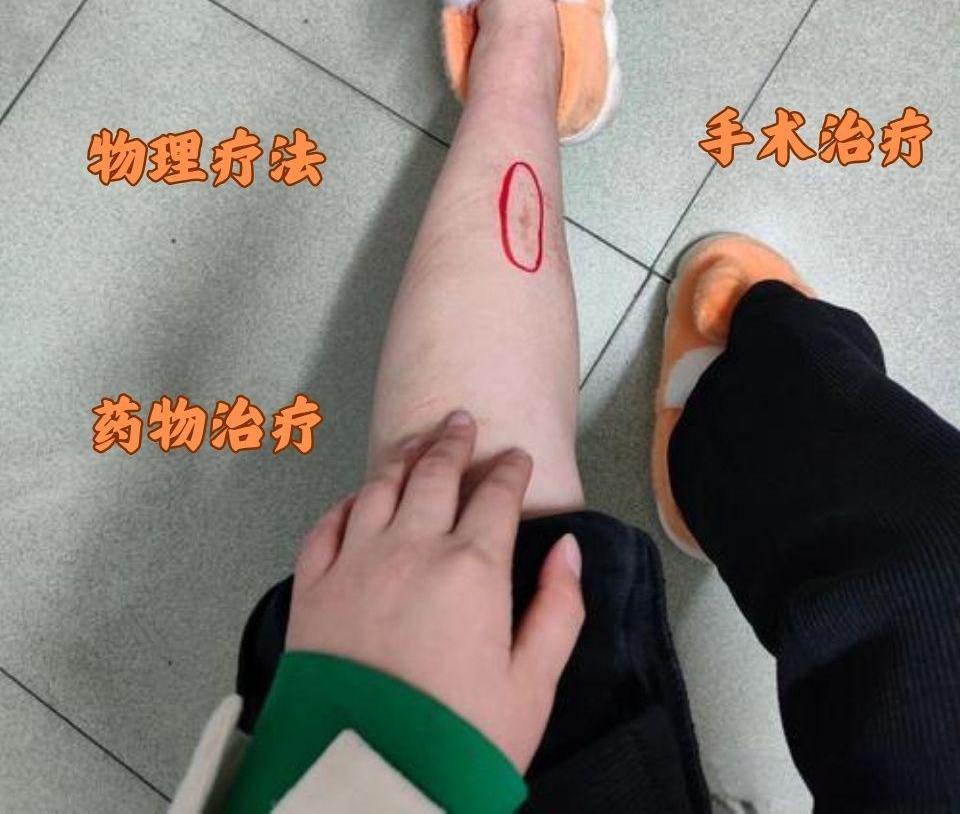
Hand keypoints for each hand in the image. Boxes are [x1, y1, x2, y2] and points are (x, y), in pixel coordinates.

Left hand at [286, 410, 584, 770]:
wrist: (369, 783)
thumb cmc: (456, 743)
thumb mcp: (532, 688)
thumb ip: (558, 609)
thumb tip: (568, 550)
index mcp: (472, 569)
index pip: (495, 496)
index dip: (509, 471)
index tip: (516, 458)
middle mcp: (412, 550)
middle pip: (435, 474)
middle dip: (453, 442)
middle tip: (461, 422)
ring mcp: (356, 565)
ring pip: (380, 488)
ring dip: (402, 458)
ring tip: (415, 442)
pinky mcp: (312, 591)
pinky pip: (326, 526)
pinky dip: (344, 504)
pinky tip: (356, 499)